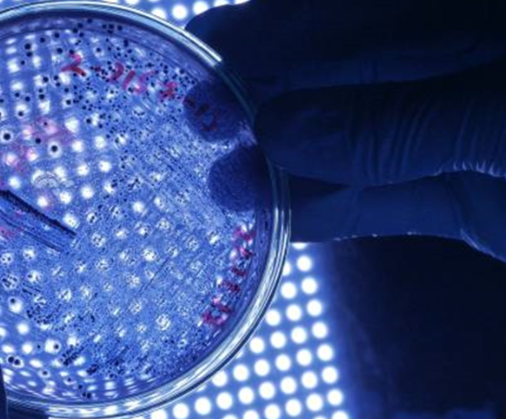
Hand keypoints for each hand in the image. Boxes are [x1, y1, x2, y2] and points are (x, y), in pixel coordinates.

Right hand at [188, 0, 505, 261]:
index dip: (269, 30)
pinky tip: (279, 221)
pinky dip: (330, 212)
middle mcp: (456, 72)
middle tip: (198, 120)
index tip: (202, 50)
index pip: (342, 16)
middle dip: (268, 100)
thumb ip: (394, 125)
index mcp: (470, 24)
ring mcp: (459, 137)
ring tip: (224, 184)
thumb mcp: (500, 121)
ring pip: (354, 147)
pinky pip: (384, 201)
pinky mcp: (465, 198)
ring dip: (288, 169)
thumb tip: (277, 130)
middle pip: (341, 78)